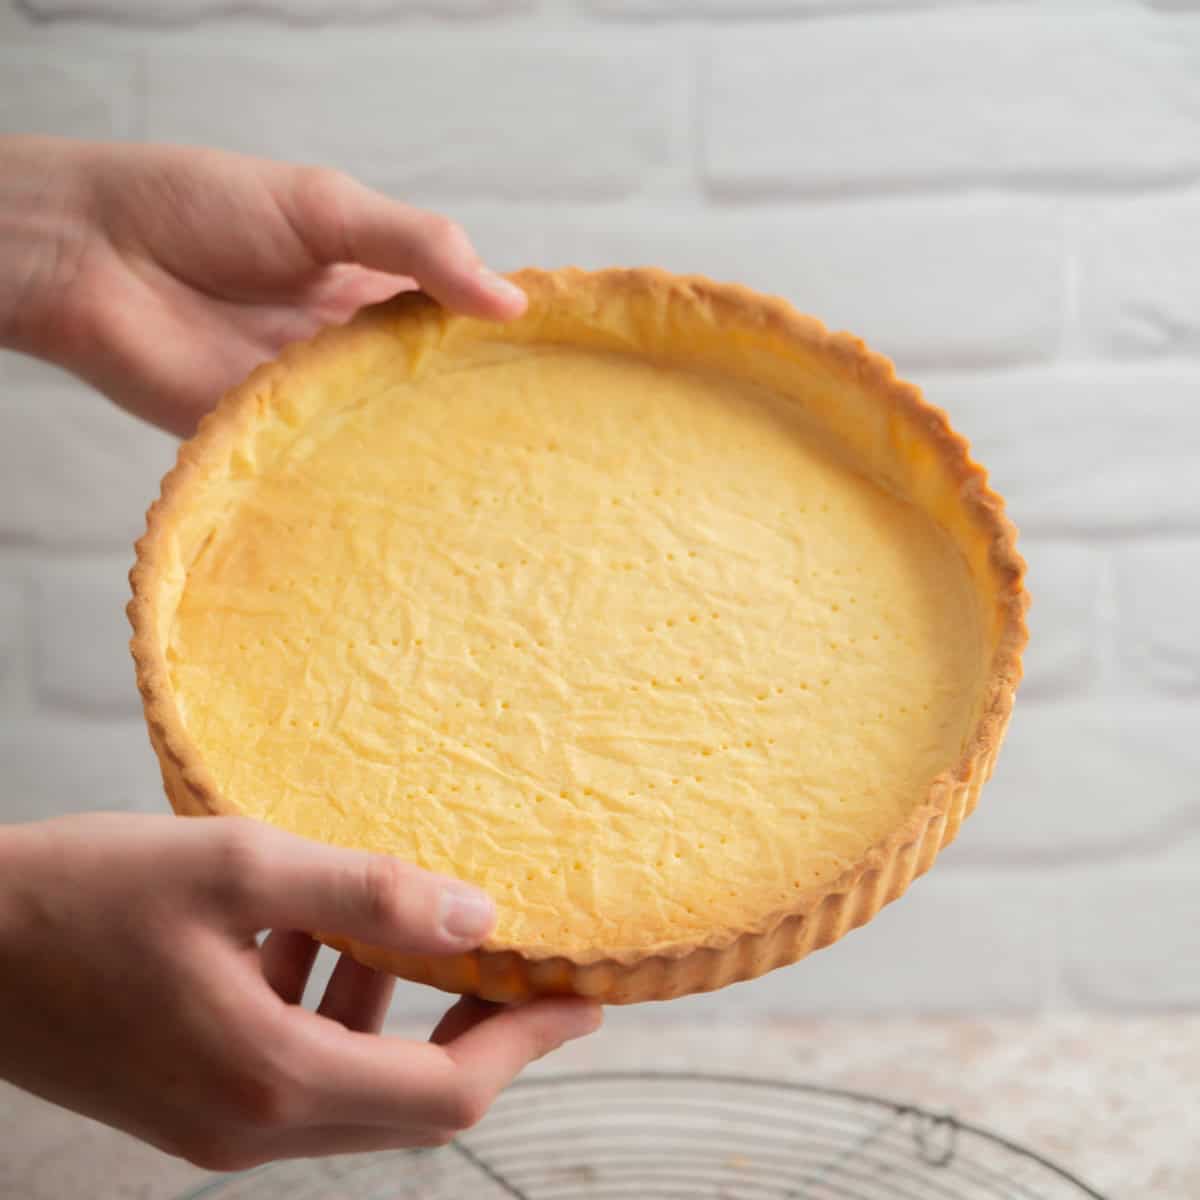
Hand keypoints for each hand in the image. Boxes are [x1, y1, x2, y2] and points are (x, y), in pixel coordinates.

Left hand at [0, 136, 524, 435]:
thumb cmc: (202, 208)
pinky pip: (331, 468)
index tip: (563, 371)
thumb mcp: (327, 208)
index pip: (454, 322)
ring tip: (507, 485)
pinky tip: (423, 503)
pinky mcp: (272, 444)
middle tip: (549, 446)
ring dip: (431, 453)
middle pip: (428, 388)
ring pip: (387, 435)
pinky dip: (369, 481)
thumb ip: (418, 247)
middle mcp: (348, 352)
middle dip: (478, 412)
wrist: (92, 254)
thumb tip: (510, 302)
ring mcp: (313, 401)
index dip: (502, 343)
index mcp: (370, 289)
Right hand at [0, 813, 600, 1169]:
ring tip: (419, 929)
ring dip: (401, 1012)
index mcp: (270, 1077)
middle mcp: (250, 1125)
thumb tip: (478, 913)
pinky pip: (298, 1068)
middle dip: (481, 1034)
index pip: (446, 1090)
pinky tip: (314, 931)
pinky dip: (333, 1007)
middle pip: (412, 1104)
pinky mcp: (192, 1102)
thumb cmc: (81, 895)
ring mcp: (218, 1124)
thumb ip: (366, 894)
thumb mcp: (240, 867)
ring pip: (358, 1085)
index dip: (525, 1042)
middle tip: (524, 965)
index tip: (581, 999)